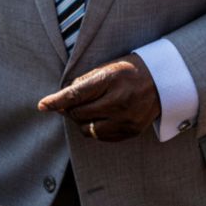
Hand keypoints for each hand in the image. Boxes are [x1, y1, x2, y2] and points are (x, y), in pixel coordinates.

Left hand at [37, 54, 160, 140]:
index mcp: (110, 81)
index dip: (56, 101)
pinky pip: (102, 137)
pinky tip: (99, 117)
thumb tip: (62, 98)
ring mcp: (126, 120)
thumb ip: (84, 82)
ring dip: (82, 121)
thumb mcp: (107, 68)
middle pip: (79, 114)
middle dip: (70, 110)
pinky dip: (95, 129)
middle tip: (71, 103)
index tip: (42, 105)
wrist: (163, 81)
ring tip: (87, 110)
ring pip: (88, 130)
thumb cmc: (130, 71)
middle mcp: (118, 102)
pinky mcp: (131, 132)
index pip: (75, 95)